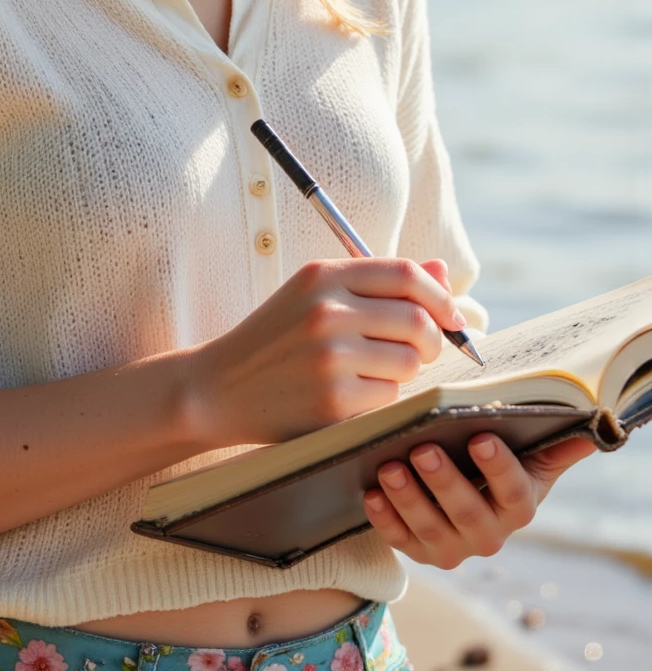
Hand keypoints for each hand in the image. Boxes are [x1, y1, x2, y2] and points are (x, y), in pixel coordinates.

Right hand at [188, 254, 465, 448]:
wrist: (220, 386)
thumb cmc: (278, 336)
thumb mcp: (317, 294)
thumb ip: (379, 281)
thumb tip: (443, 270)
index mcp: (324, 274)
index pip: (407, 274)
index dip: (440, 295)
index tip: (450, 315)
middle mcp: (327, 310)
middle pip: (418, 321)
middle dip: (434, 339)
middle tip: (423, 351)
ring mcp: (329, 357)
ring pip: (409, 362)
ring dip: (405, 371)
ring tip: (374, 370)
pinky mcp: (333, 400)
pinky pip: (389, 395)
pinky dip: (382, 396)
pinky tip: (353, 393)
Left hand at [362, 429, 598, 567]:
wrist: (464, 494)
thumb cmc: (495, 463)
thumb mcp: (527, 454)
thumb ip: (554, 444)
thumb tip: (589, 427)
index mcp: (519, 506)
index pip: (514, 491)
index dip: (498, 467)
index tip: (480, 437)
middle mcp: (489, 535)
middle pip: (468, 513)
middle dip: (445, 482)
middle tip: (422, 449)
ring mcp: (453, 547)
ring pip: (430, 528)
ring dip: (408, 498)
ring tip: (388, 465)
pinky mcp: (420, 551)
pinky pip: (400, 540)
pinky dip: (384, 519)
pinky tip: (370, 493)